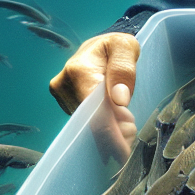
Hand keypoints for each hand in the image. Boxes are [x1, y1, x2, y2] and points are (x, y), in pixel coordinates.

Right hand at [50, 34, 139, 161]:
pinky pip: (85, 123)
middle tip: (132, 134)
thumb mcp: (126, 47)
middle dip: (113, 134)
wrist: (100, 48)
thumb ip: (124, 69)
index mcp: (78, 71)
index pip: (92, 109)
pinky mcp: (66, 105)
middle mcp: (63, 85)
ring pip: (86, 126)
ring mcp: (62, 97)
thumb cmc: (116, 47)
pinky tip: (118, 125)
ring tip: (128, 125)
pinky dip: (104, 128)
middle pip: (88, 121)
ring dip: (110, 132)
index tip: (124, 147)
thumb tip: (119, 99)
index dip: (109, 131)